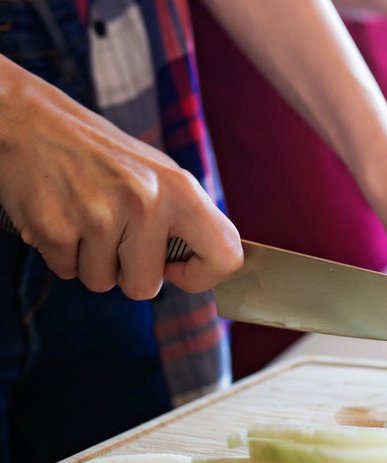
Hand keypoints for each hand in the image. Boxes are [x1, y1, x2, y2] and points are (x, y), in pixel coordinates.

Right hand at [0, 56, 242, 298]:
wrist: (32, 122)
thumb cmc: (103, 155)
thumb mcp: (159, 174)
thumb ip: (188, 219)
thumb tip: (215, 265)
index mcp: (181, 190)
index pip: (226, 257)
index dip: (203, 277)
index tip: (178, 270)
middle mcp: (146, 202)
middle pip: (145, 288)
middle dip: (127, 273)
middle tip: (114, 235)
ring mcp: (99, 216)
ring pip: (101, 283)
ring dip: (91, 262)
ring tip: (85, 218)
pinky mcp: (56, 228)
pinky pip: (66, 272)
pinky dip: (62, 254)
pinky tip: (62, 216)